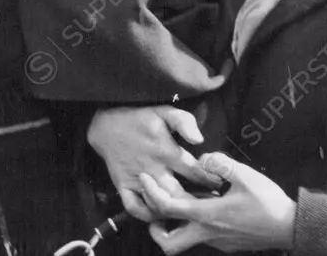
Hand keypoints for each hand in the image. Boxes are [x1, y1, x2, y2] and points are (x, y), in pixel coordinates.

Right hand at [87, 106, 221, 221]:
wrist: (106, 123)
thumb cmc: (139, 116)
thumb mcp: (164, 111)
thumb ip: (184, 121)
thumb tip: (200, 139)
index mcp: (167, 151)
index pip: (196, 172)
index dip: (211, 180)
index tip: (220, 185)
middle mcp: (154, 168)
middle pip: (180, 195)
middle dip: (198, 203)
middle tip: (210, 207)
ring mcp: (138, 179)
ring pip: (159, 204)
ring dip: (176, 211)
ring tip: (191, 214)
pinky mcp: (123, 185)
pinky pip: (135, 208)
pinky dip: (147, 215)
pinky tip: (160, 214)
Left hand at [140, 152, 295, 253]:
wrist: (289, 227)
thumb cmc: (267, 202)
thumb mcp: (245, 175)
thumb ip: (220, 164)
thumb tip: (203, 158)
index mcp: (208, 215)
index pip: (167, 208)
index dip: (151, 193)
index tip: (144, 178)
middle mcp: (207, 233)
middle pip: (168, 243)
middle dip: (154, 228)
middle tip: (153, 208)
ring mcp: (216, 242)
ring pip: (184, 242)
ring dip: (174, 226)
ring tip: (176, 204)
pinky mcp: (225, 244)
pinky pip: (201, 237)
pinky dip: (193, 224)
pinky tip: (202, 206)